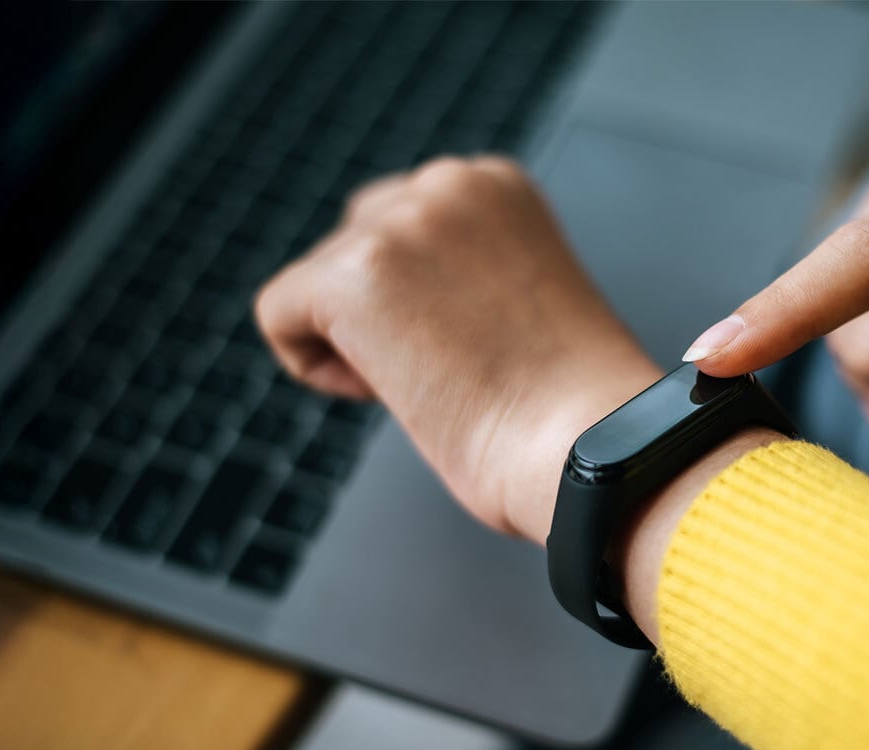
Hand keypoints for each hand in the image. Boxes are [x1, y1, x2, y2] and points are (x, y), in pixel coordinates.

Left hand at [255, 156, 659, 541]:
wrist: (590, 448)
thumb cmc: (569, 409)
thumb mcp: (514, 295)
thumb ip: (452, 269)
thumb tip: (386, 293)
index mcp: (492, 182)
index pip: (398, 228)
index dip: (421, 304)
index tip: (479, 344)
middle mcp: (446, 182)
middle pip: (349, 246)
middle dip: (380, 314)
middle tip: (454, 366)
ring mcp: (398, 224)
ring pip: (314, 286)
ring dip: (354, 343)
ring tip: (435, 379)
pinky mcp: (352, 275)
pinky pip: (277, 314)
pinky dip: (315, 367)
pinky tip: (385, 391)